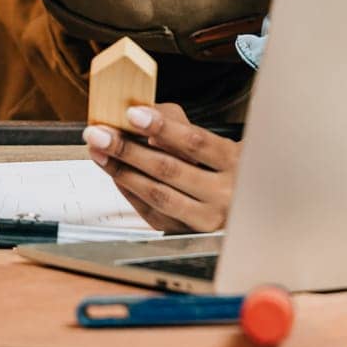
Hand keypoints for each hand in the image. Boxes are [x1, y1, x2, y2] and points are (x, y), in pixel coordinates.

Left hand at [84, 103, 239, 231]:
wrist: (245, 203)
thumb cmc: (228, 166)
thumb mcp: (219, 139)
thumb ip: (181, 124)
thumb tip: (144, 120)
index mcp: (236, 162)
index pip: (195, 142)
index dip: (162, 127)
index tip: (134, 114)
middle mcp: (225, 194)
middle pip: (170, 169)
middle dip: (128, 149)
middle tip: (101, 134)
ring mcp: (206, 218)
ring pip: (157, 194)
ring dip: (122, 171)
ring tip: (100, 153)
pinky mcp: (187, 232)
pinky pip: (152, 212)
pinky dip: (130, 191)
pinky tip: (117, 174)